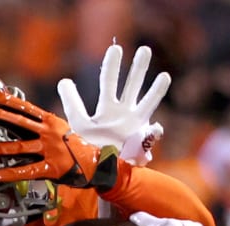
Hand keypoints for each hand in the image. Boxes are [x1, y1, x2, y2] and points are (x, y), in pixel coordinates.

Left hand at [0, 89, 119, 189]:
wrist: (96, 164)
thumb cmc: (76, 148)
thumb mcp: (60, 130)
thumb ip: (42, 125)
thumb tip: (24, 120)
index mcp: (49, 121)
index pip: (24, 107)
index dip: (6, 99)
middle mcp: (48, 132)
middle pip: (18, 121)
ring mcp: (49, 150)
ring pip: (20, 147)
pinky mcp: (51, 168)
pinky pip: (27, 171)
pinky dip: (11, 173)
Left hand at [58, 43, 169, 165]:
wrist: (99, 172)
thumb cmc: (88, 148)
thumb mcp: (78, 123)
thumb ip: (72, 102)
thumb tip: (64, 81)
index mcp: (107, 107)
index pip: (109, 81)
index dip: (112, 66)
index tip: (116, 48)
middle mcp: (123, 113)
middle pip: (133, 86)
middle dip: (139, 68)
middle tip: (145, 49)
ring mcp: (135, 126)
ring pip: (148, 103)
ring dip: (156, 91)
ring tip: (164, 76)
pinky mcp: (142, 143)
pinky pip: (151, 136)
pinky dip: (155, 132)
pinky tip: (156, 127)